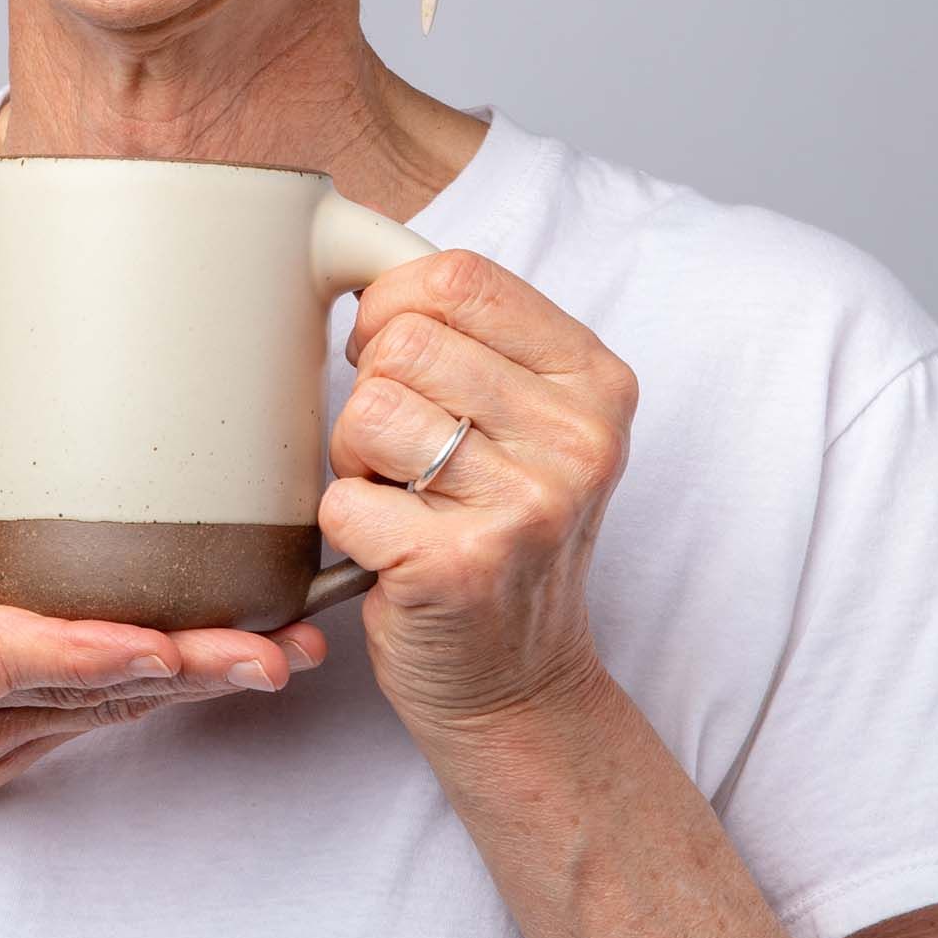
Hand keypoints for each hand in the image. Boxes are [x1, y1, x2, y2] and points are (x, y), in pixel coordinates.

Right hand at [0, 440, 323, 881]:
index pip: (9, 652)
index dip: (93, 652)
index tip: (161, 641)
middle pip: (86, 691)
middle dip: (188, 672)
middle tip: (273, 650)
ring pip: (103, 714)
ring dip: (192, 689)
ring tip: (278, 656)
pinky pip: (86, 724)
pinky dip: (151, 699)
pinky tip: (214, 673)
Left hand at [321, 248, 636, 739]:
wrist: (517, 685)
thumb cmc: (497, 535)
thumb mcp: (527, 423)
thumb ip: (474, 339)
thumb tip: (354, 251)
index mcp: (595, 380)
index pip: (459, 276)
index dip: (391, 306)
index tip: (392, 359)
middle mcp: (578, 437)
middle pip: (401, 342)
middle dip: (370, 392)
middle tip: (399, 455)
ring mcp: (527, 504)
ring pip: (367, 412)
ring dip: (353, 461)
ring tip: (398, 501)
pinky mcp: (461, 567)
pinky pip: (341, 502)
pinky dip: (343, 529)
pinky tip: (389, 553)